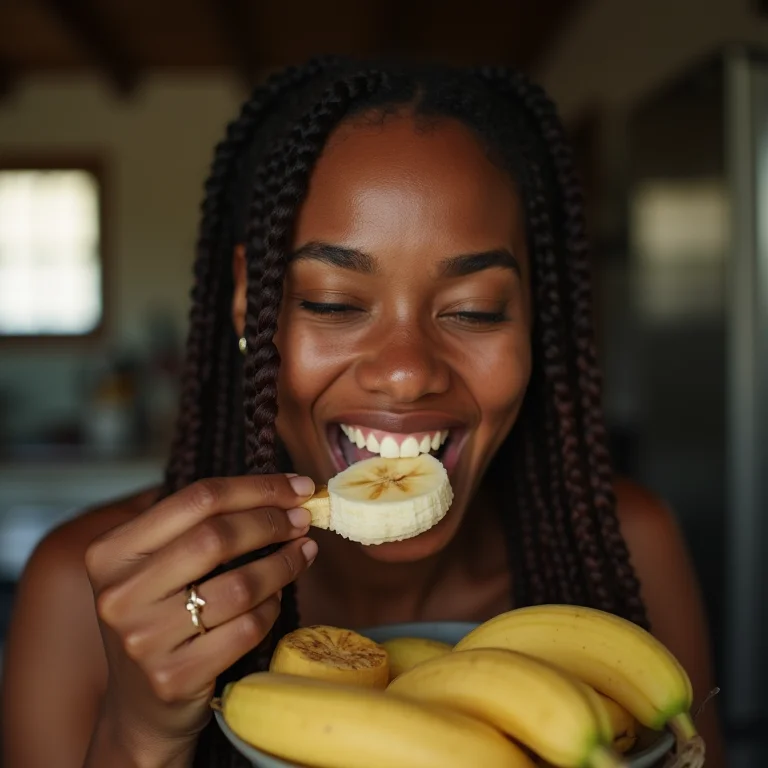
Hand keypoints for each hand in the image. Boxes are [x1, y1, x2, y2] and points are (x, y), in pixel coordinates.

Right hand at [85, 473, 316, 763]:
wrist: (141, 706)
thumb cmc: (161, 618)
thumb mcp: (158, 566)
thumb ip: (201, 525)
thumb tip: (284, 491)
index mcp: (111, 553)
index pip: (197, 499)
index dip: (257, 488)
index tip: (297, 485)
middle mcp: (119, 595)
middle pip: (217, 536)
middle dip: (272, 522)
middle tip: (302, 520)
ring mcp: (144, 641)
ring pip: (239, 585)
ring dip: (283, 564)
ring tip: (302, 553)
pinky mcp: (174, 679)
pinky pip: (246, 628)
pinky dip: (271, 608)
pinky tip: (276, 598)